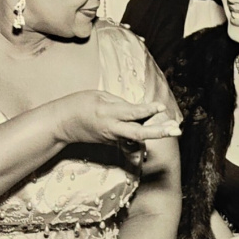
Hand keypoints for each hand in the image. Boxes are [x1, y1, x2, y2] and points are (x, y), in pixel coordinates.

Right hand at [48, 93, 179, 150]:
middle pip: (138, 133)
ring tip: (174, 129)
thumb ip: (120, 103)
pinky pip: (131, 137)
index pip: (131, 112)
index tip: (161, 106)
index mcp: (107, 113)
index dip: (147, 110)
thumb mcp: (99, 96)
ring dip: (156, 133)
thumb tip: (137, 109)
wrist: (62, 124)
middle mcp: (112, 128)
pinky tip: (160, 131)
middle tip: (176, 130)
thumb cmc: (78, 104)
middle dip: (158, 132)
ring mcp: (113, 137)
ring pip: (138, 137)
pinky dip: (145, 134)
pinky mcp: (113, 141)